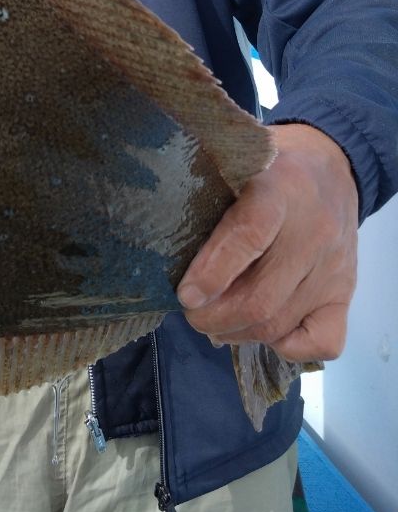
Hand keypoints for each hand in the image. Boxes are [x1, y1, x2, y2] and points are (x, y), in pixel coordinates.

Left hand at [176, 123, 358, 361]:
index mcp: (280, 188)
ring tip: (214, 324)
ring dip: (237, 333)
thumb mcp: (237, 163)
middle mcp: (314, 230)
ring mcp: (334, 267)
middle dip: (214, 317)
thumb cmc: (269, 168)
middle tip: (191, 313)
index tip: (185, 293)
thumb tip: (164, 241)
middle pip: (261, 297)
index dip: (212, 271)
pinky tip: (263, 332)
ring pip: (281, 322)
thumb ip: (208, 193)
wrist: (332, 167)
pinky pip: (323, 341)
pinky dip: (288, 348)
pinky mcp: (347, 293)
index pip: (249, 235)